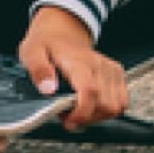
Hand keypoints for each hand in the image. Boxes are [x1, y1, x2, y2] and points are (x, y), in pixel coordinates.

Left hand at [20, 5, 129, 126]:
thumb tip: (49, 89)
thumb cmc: (47, 43)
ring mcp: (111, 70)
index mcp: (78, 61)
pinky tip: (90, 107)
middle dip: (86, 117)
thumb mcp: (31, 52)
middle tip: (67, 115)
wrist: (61, 31)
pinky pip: (122, 102)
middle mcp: (99, 65)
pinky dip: (107, 111)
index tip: (69, 121)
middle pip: (106, 104)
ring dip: (96, 116)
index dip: (83, 112)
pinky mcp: (117, 74)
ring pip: (116, 106)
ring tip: (77, 111)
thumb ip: (38, 70)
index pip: (90, 90)